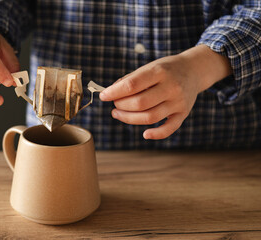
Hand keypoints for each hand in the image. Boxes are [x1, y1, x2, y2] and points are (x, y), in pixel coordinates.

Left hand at [100, 45, 231, 139]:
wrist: (194, 70)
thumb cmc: (165, 69)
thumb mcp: (149, 67)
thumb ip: (130, 80)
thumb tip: (110, 93)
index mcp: (160, 71)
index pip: (132, 85)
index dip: (114, 92)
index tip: (104, 95)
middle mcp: (171, 87)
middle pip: (140, 103)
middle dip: (121, 106)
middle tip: (115, 105)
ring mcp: (178, 102)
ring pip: (150, 117)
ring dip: (129, 119)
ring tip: (118, 114)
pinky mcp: (183, 114)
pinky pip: (169, 128)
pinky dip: (156, 134)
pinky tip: (144, 134)